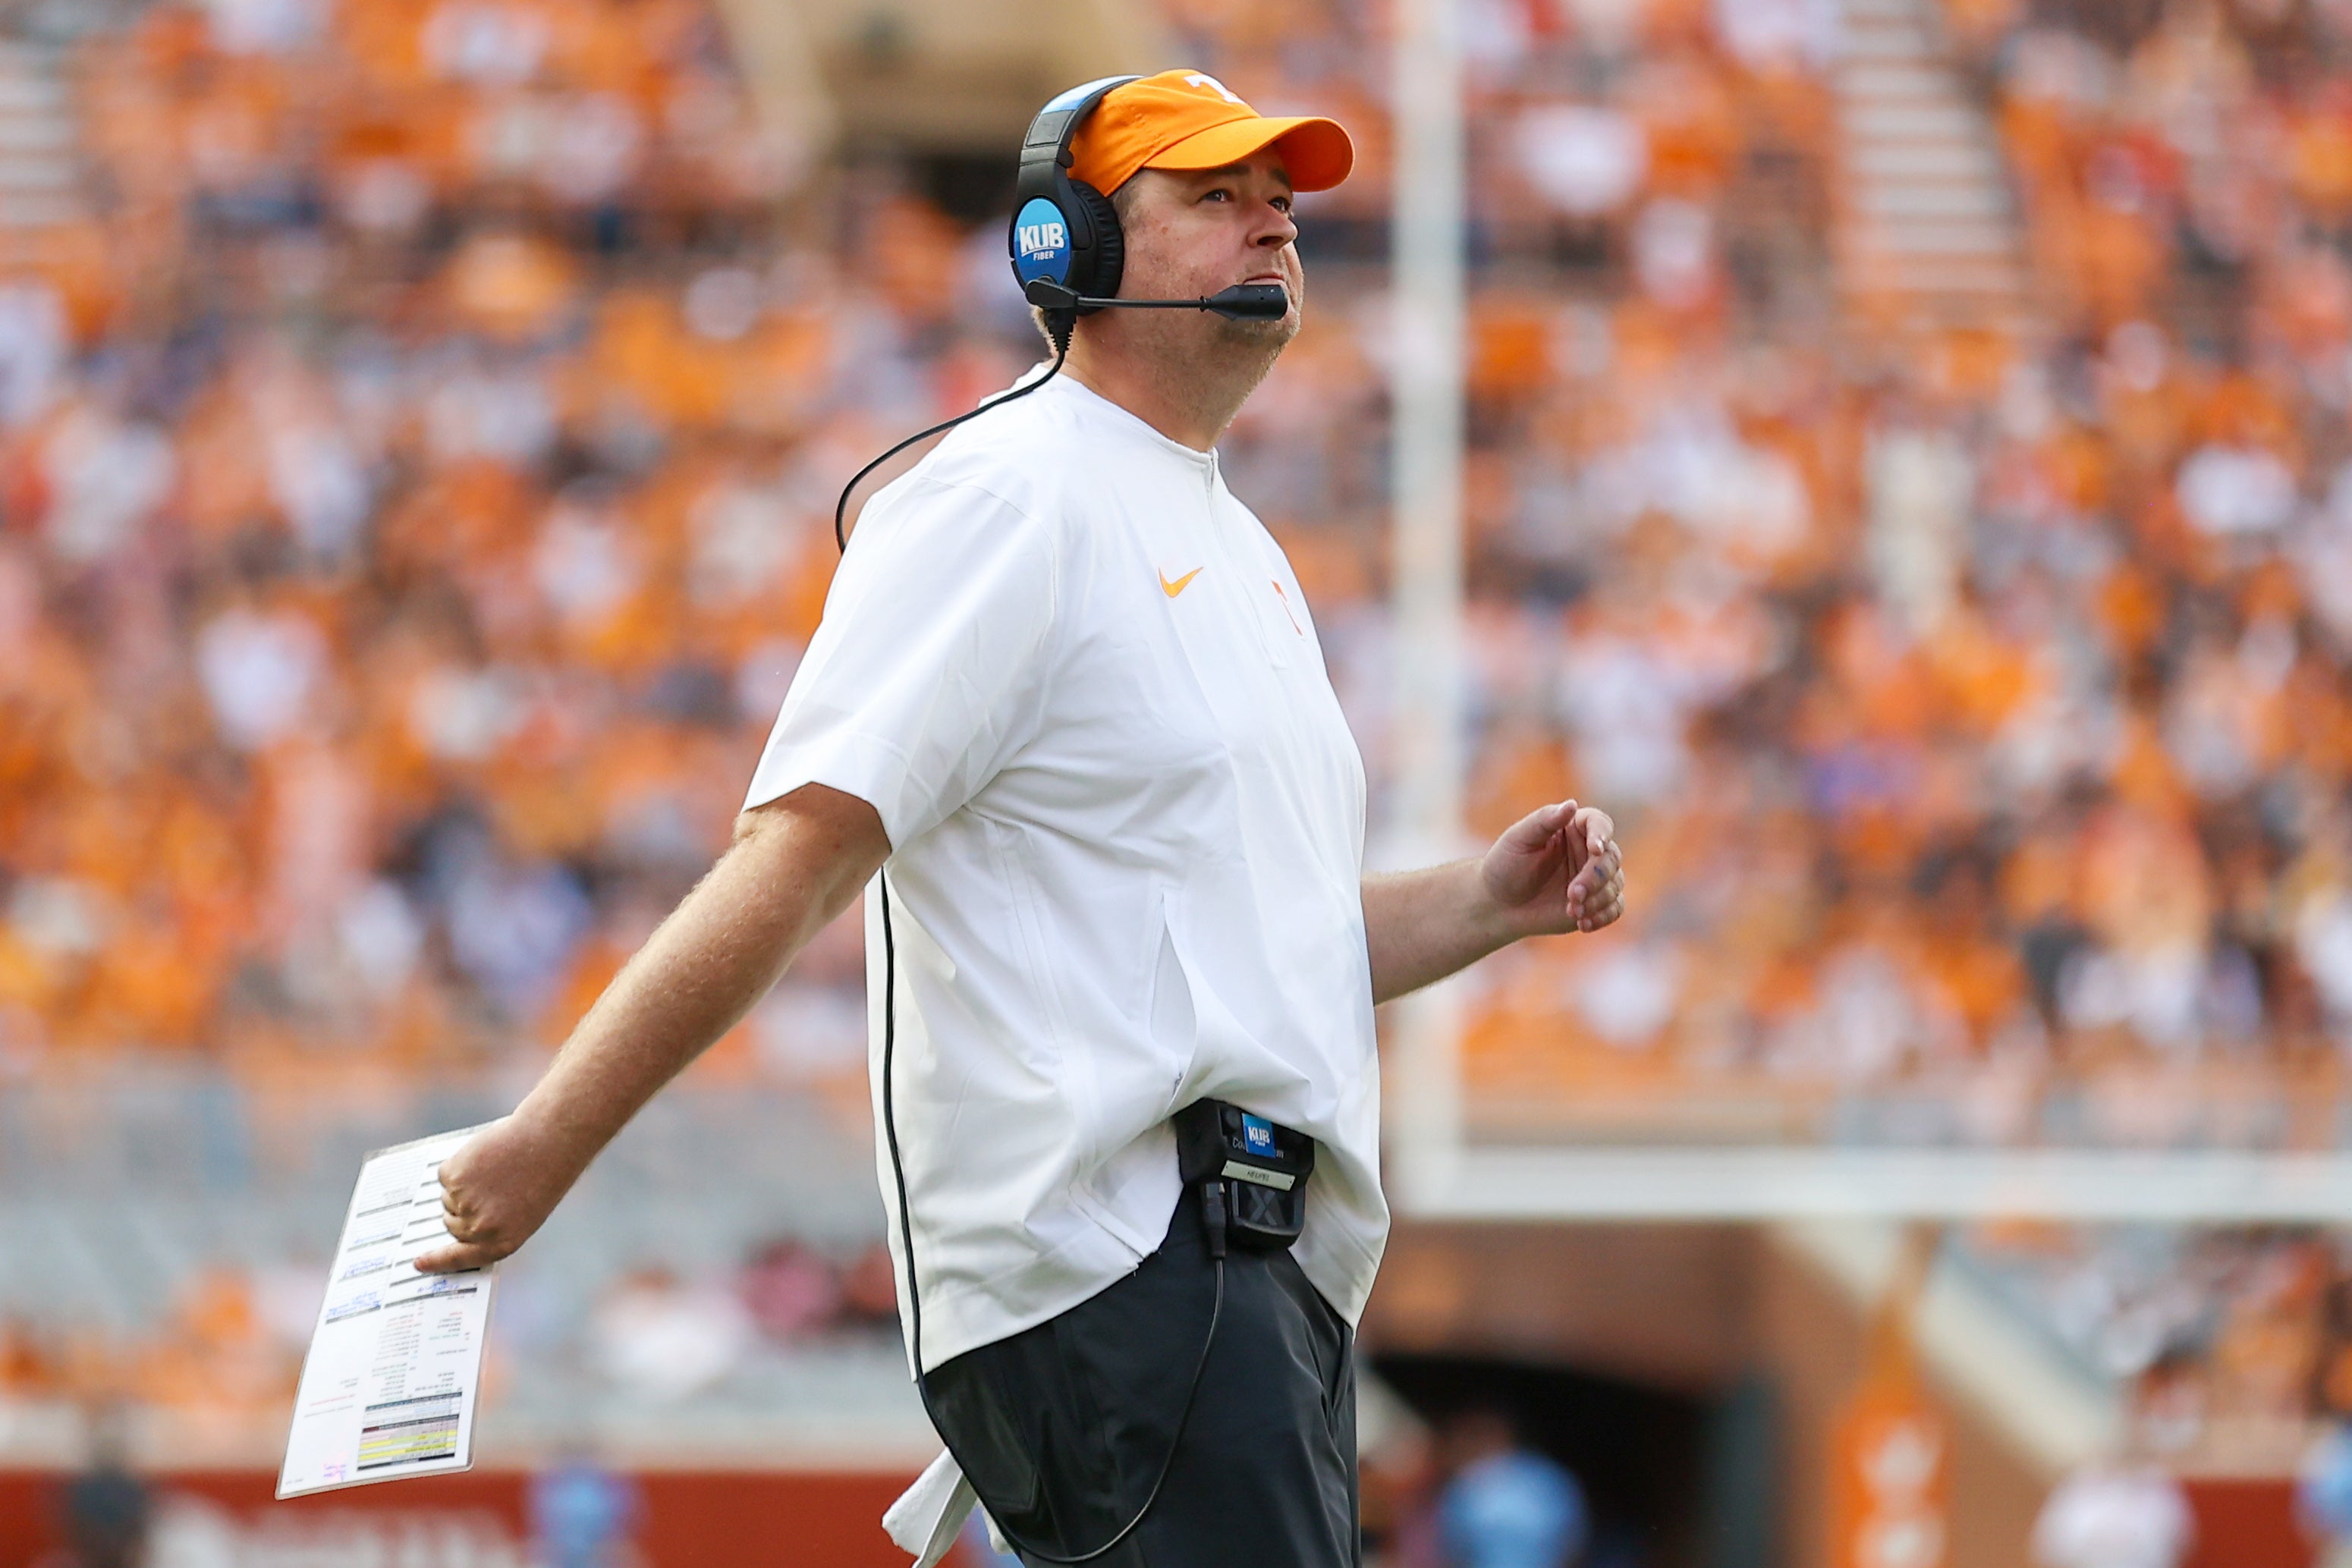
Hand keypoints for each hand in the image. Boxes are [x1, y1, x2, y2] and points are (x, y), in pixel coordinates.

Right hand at [412, 1115, 577, 1273]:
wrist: (549, 1141)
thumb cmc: (543, 1174)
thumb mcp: (523, 1215)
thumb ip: (493, 1227)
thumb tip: (463, 1223)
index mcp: (501, 1243)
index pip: (461, 1259)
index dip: (437, 1261)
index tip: (419, 1262)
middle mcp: (479, 1229)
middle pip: (451, 1223)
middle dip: (463, 1207)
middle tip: (491, 1187)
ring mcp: (464, 1203)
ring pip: (448, 1198)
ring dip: (463, 1185)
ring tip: (495, 1170)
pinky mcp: (453, 1177)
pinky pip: (446, 1174)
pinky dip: (460, 1165)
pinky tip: (485, 1158)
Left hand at [1479, 799, 1625, 937]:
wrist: (1498, 903)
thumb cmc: (1505, 864)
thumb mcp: (1519, 838)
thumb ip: (1545, 820)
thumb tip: (1572, 804)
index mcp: (1574, 828)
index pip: (1599, 823)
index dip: (1602, 834)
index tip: (1595, 849)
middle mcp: (1589, 851)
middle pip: (1611, 858)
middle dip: (1595, 877)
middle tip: (1572, 894)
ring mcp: (1594, 878)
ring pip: (1615, 883)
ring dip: (1597, 899)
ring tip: (1571, 910)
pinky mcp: (1596, 903)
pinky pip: (1615, 908)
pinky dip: (1603, 916)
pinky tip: (1583, 923)